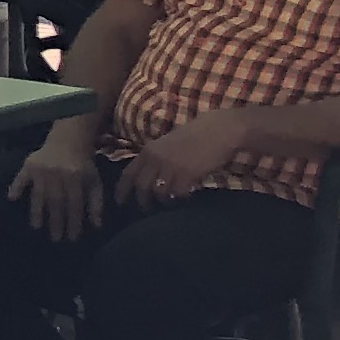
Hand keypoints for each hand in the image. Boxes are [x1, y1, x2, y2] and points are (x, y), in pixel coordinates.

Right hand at [10, 124, 112, 241]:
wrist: (69, 138)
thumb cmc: (83, 163)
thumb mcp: (94, 181)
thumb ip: (96, 202)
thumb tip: (96, 225)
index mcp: (75, 178)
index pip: (74, 204)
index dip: (74, 221)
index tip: (72, 237)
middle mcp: (57, 175)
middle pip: (56, 202)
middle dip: (57, 221)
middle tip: (55, 238)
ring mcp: (41, 170)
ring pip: (39, 194)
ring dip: (37, 211)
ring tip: (36, 227)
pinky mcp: (29, 165)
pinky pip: (20, 177)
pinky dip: (16, 187)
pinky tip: (11, 198)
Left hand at [118, 107, 249, 206]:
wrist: (220, 129)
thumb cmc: (196, 135)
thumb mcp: (168, 144)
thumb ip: (157, 159)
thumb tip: (149, 178)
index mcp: (148, 150)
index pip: (128, 174)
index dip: (121, 191)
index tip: (120, 203)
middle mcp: (155, 158)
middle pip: (141, 187)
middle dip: (142, 202)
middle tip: (147, 210)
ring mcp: (170, 166)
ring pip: (158, 193)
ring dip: (164, 201)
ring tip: (170, 204)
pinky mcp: (187, 173)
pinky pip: (178, 194)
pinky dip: (180, 198)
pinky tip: (186, 196)